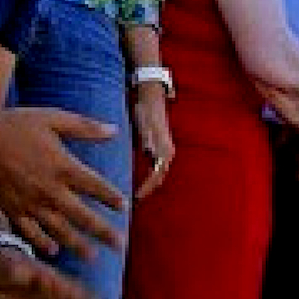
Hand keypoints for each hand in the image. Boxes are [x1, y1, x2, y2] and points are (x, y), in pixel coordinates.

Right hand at [0, 105, 125, 257]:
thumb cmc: (15, 124)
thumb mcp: (54, 118)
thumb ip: (85, 127)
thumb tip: (115, 130)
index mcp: (63, 166)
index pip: (96, 187)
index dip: (112, 198)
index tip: (124, 208)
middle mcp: (50, 189)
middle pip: (83, 217)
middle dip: (104, 233)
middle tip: (120, 246)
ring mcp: (30, 203)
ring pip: (59, 230)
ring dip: (78, 245)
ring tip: (92, 257)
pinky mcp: (12, 210)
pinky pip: (30, 232)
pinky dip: (42, 244)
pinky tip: (53, 252)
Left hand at [130, 81, 173, 198]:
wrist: (150, 96)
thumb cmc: (146, 109)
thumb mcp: (145, 123)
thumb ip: (148, 138)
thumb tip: (151, 154)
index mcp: (165, 149)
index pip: (157, 175)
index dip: (146, 188)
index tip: (135, 197)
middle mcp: (167, 153)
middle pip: (158, 178)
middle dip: (147, 190)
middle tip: (131, 202)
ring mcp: (164, 151)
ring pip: (158, 174)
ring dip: (148, 185)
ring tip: (134, 196)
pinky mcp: (158, 149)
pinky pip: (155, 168)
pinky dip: (148, 177)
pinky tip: (137, 181)